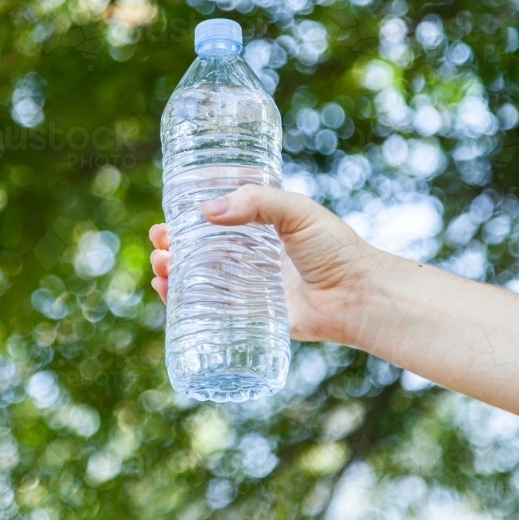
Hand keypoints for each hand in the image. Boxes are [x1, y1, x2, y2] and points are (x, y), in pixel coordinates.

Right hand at [149, 185, 385, 343]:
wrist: (359, 296)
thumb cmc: (336, 249)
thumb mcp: (297, 211)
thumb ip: (257, 202)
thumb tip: (207, 211)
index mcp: (261, 230)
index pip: (216, 222)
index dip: (187, 221)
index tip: (167, 219)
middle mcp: (252, 259)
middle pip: (200, 252)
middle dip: (173, 247)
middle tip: (159, 244)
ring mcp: (251, 288)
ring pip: (200, 280)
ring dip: (173, 272)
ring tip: (160, 266)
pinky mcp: (252, 316)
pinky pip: (212, 310)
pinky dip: (185, 303)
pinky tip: (169, 292)